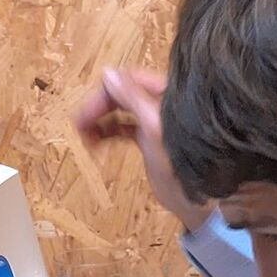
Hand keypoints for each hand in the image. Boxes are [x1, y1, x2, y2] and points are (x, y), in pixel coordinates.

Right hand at [75, 68, 212, 231]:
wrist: (198, 202)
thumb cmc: (183, 165)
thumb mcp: (155, 129)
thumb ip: (134, 99)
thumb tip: (107, 74)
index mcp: (167, 95)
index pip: (130, 79)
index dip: (106, 91)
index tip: (87, 111)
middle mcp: (160, 104)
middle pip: (123, 93)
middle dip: (100, 106)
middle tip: (79, 124)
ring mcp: (154, 121)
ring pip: (120, 111)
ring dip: (100, 119)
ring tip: (82, 133)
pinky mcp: (149, 138)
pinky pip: (123, 128)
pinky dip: (108, 132)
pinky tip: (94, 141)